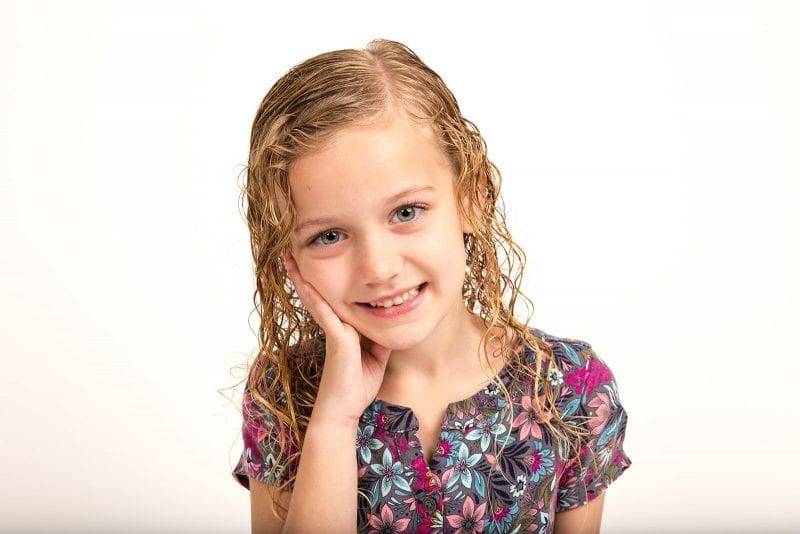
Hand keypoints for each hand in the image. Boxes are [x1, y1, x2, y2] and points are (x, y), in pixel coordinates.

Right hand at [282, 250, 392, 426]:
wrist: (342, 411)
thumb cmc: (357, 386)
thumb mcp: (377, 356)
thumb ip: (379, 336)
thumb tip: (389, 320)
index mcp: (343, 328)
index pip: (334, 298)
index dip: (324, 278)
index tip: (317, 258)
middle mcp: (334, 326)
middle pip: (319, 292)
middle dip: (305, 271)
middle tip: (291, 248)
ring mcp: (333, 331)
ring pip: (316, 297)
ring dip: (302, 276)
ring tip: (288, 256)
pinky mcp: (336, 339)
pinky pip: (325, 313)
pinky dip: (315, 296)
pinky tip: (305, 281)